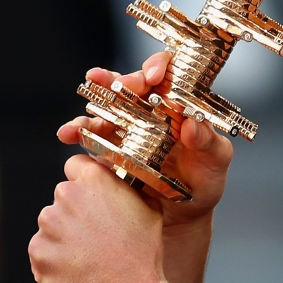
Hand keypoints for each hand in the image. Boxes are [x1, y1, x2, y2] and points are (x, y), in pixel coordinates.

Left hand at [29, 153, 168, 282]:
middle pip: (64, 197)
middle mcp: (67, 196)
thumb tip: (119, 181)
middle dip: (75, 212)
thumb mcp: (149, 208)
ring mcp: (49, 224)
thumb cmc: (142, 253)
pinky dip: (55, 259)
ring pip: (52, 225)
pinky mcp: (38, 251)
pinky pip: (43, 251)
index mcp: (94, 179)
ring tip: (88, 257)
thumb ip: (127, 187)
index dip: (85, 181)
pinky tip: (77, 270)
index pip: (75, 165)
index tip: (91, 196)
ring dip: (64, 236)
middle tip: (95, 235)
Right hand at [57, 52, 233, 227]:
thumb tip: (192, 122)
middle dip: (124, 79)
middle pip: (133, 82)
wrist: (177, 216)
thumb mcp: (215, 163)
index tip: (155, 77)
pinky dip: (76, 130)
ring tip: (88, 97)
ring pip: (107, 102)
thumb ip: (209, 143)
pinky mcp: (106, 144)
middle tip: (122, 85)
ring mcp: (126, 125)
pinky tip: (68, 133)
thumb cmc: (202, 184)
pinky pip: (88, 132)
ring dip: (95, 97)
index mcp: (179, 105)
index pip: (169, 73)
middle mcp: (150, 109)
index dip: (160, 66)